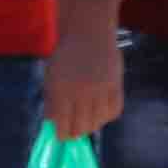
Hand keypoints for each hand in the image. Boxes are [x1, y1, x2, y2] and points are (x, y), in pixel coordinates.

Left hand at [43, 23, 123, 139]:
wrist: (88, 32)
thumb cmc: (65, 56)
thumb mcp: (51, 78)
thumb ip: (52, 104)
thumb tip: (55, 128)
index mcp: (60, 91)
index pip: (62, 126)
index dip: (62, 135)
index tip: (62, 136)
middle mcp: (80, 92)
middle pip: (81, 127)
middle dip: (76, 132)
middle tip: (74, 129)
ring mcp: (100, 89)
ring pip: (98, 122)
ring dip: (91, 124)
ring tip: (87, 117)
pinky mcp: (116, 85)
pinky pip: (114, 111)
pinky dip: (107, 115)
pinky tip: (100, 109)